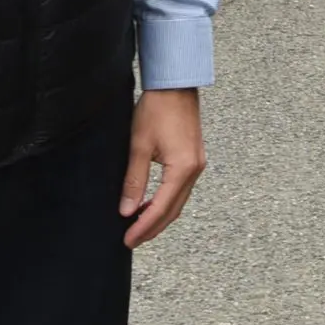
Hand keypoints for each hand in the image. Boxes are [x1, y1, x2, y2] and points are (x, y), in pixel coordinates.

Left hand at [120, 87, 205, 247]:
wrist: (175, 84)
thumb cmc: (157, 109)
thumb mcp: (139, 146)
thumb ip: (134, 181)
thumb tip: (127, 210)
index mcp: (182, 169)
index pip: (161, 208)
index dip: (144, 227)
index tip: (128, 240)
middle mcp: (194, 170)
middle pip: (174, 209)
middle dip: (153, 227)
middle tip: (132, 240)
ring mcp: (197, 164)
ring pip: (179, 201)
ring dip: (160, 216)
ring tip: (139, 226)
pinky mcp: (194, 158)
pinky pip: (181, 189)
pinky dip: (166, 201)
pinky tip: (151, 203)